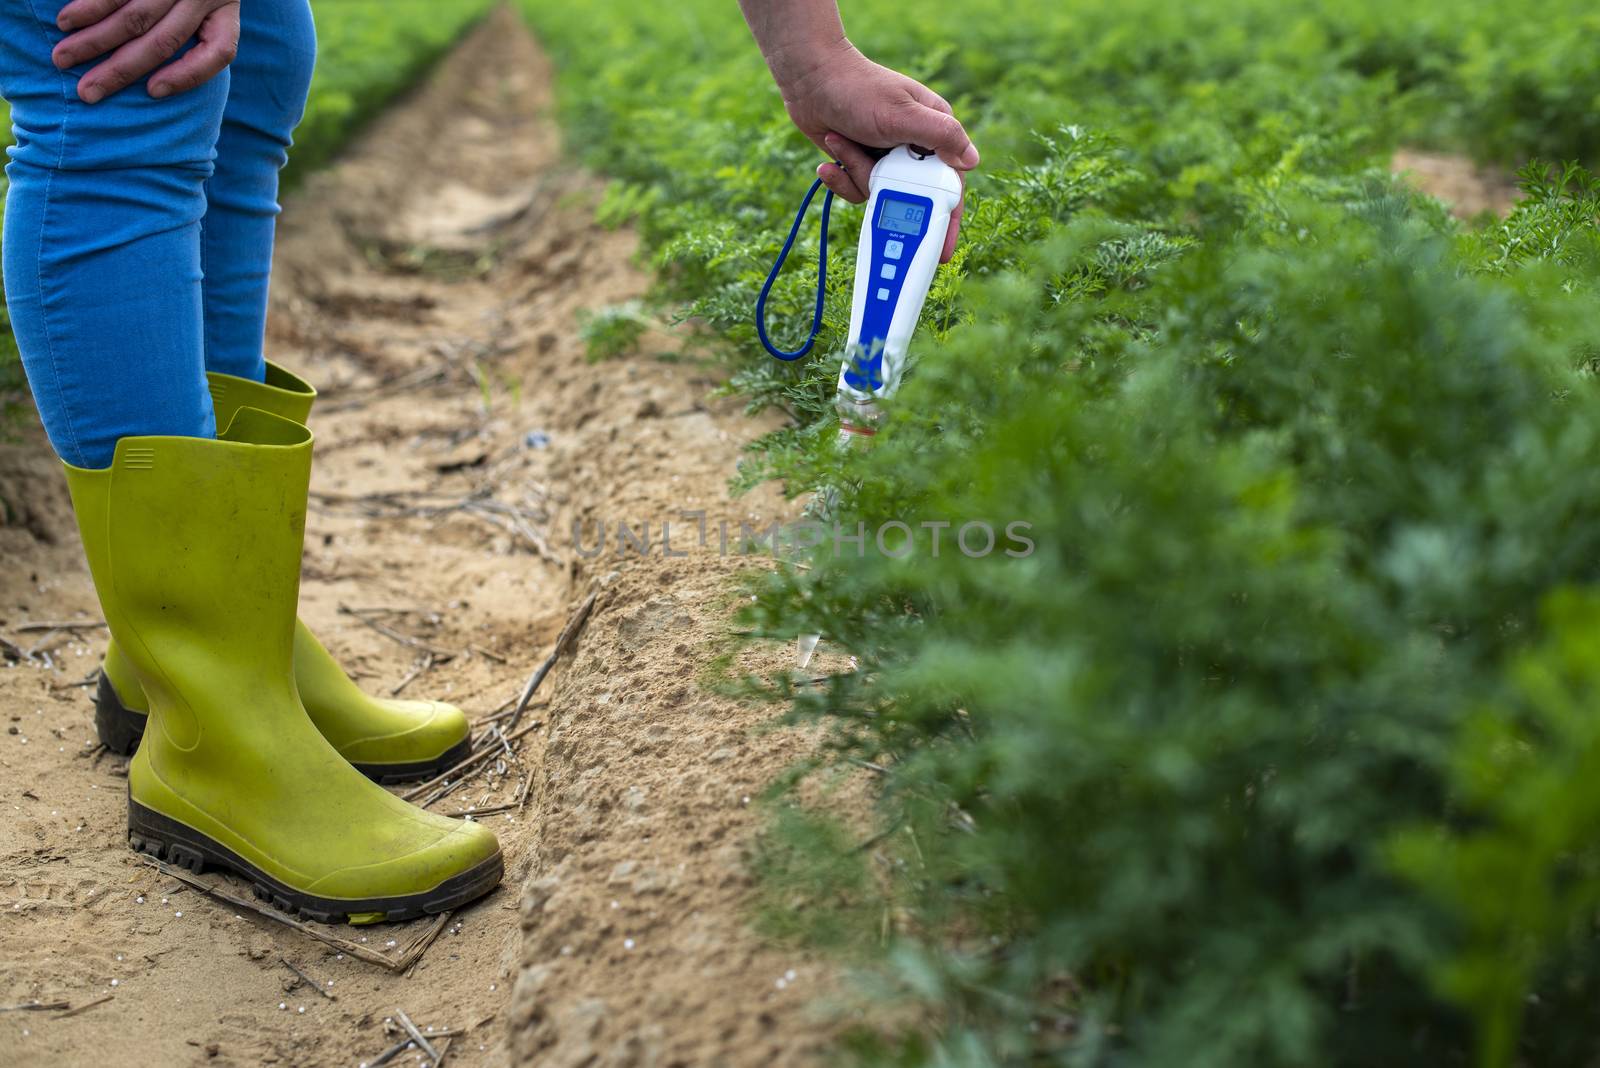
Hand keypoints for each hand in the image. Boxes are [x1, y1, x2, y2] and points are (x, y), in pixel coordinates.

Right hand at [52, 0, 240, 103]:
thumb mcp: (211, 2)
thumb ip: (194, 29)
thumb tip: (156, 79)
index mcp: (225, 10)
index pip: (219, 52)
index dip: (188, 76)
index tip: (153, 92)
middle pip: (163, 42)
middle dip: (121, 71)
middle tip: (87, 92)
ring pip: (135, 18)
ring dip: (95, 40)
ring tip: (63, 57)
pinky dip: (90, 7)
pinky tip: (68, 21)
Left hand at [779, 44, 977, 262]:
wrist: (810, 80)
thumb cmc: (859, 88)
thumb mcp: (903, 113)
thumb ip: (940, 136)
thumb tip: (971, 162)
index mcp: (934, 130)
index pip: (950, 182)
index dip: (947, 218)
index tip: (943, 250)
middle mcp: (913, 146)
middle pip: (911, 194)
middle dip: (884, 189)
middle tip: (870, 181)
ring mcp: (886, 156)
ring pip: (881, 194)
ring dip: (857, 175)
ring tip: (842, 143)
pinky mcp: (861, 162)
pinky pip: (858, 189)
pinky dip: (841, 178)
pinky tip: (829, 160)